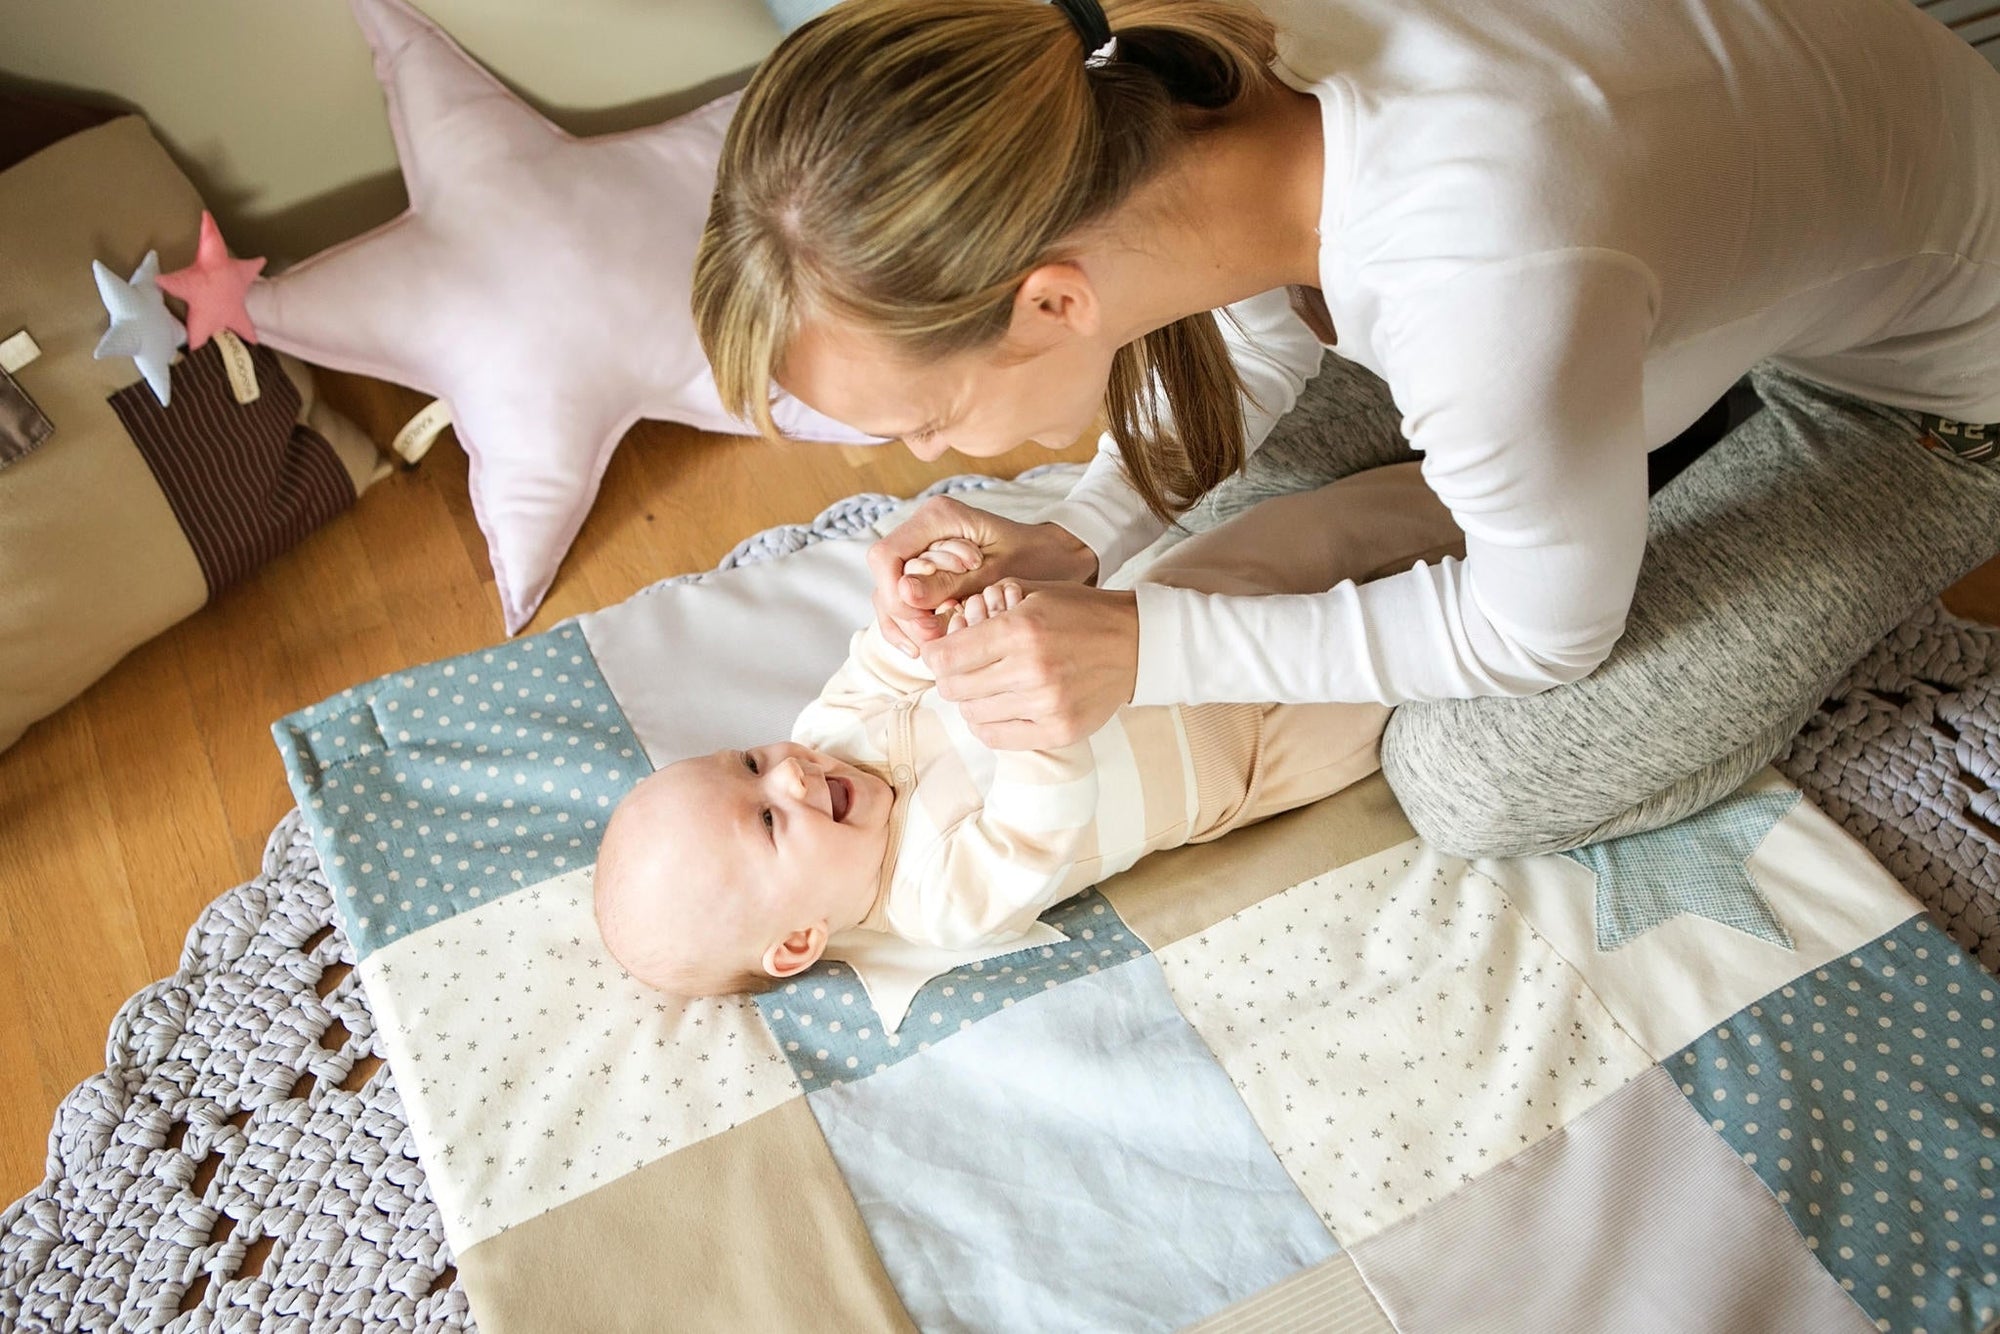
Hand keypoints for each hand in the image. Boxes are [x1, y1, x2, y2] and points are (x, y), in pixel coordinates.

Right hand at [867, 496, 1097, 656]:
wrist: (1057, 555)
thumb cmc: (1035, 558)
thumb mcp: (996, 573)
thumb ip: (950, 583)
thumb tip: (903, 594)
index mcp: (938, 517)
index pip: (886, 557)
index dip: (896, 595)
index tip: (928, 621)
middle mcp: (923, 528)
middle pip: (885, 578)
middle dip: (906, 613)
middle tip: (937, 635)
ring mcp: (922, 548)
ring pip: (889, 592)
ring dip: (909, 622)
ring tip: (938, 639)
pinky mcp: (927, 569)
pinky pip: (904, 600)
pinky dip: (912, 623)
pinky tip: (928, 642)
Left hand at [922, 581, 1138, 749]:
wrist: (1134, 643)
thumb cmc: (1079, 613)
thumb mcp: (1032, 594)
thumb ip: (984, 607)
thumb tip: (942, 630)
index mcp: (1020, 629)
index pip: (945, 657)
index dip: (935, 654)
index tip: (940, 651)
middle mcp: (1032, 670)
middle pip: (954, 688)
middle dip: (949, 676)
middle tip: (962, 668)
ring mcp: (1047, 705)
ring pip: (972, 714)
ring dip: (970, 700)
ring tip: (984, 685)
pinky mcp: (1059, 731)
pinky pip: (997, 737)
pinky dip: (987, 723)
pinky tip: (996, 707)